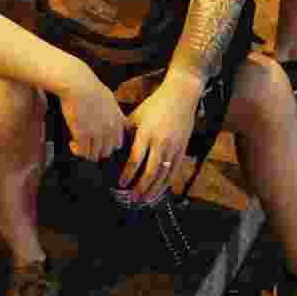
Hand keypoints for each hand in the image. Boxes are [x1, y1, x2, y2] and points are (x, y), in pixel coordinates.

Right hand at [56, 62, 126, 161]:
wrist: (78, 84)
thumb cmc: (91, 87)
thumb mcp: (111, 99)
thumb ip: (117, 114)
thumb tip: (124, 122)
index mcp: (117, 121)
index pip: (117, 144)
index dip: (107, 145)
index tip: (98, 142)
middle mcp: (109, 129)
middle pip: (106, 152)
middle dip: (96, 150)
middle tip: (87, 144)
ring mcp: (96, 133)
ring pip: (93, 154)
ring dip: (85, 152)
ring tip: (77, 144)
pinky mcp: (82, 134)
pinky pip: (82, 151)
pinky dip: (76, 150)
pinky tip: (71, 143)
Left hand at [120, 71, 203, 203]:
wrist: (180, 97)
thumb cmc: (155, 105)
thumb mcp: (137, 115)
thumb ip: (127, 133)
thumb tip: (114, 149)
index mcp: (146, 134)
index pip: (135, 160)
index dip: (127, 174)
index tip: (120, 184)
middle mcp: (161, 143)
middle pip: (150, 172)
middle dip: (140, 188)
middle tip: (131, 199)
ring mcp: (173, 148)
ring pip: (163, 176)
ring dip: (153, 191)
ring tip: (144, 200)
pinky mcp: (182, 151)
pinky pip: (174, 172)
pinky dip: (166, 185)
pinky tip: (159, 192)